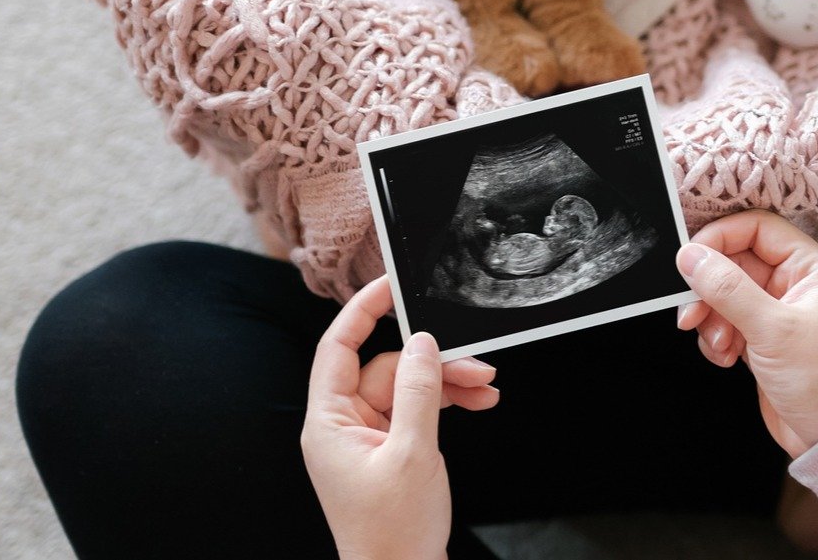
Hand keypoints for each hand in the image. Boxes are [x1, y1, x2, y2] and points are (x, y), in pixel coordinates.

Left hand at [301, 277, 500, 559]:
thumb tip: (421, 341)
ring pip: (409, 388)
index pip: (338, 348)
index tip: (390, 284)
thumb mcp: (413, 454)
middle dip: (434, 363)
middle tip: (478, 365)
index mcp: (329, 424)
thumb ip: (418, 391)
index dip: (362, 311)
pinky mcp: (390, 452)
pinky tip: (478, 404)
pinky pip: (417, 412)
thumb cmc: (393, 533)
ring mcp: (367, 440)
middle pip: (388, 368)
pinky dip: (446, 405)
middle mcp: (343, 427)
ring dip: (448, 384)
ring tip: (487, 389)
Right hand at [674, 211, 817, 457]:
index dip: (720, 238)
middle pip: (737, 263)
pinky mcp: (766, 341)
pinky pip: (729, 324)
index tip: (690, 260)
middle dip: (710, 288)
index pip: (758, 229)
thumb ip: (728, 288)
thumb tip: (690, 256)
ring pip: (728, 295)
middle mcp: (796, 285)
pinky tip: (726, 359)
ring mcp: (780, 314)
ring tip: (718, 345)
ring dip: (713, 318)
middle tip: (691, 313)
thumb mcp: (773, 330)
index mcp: (811, 269)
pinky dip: (719, 339)